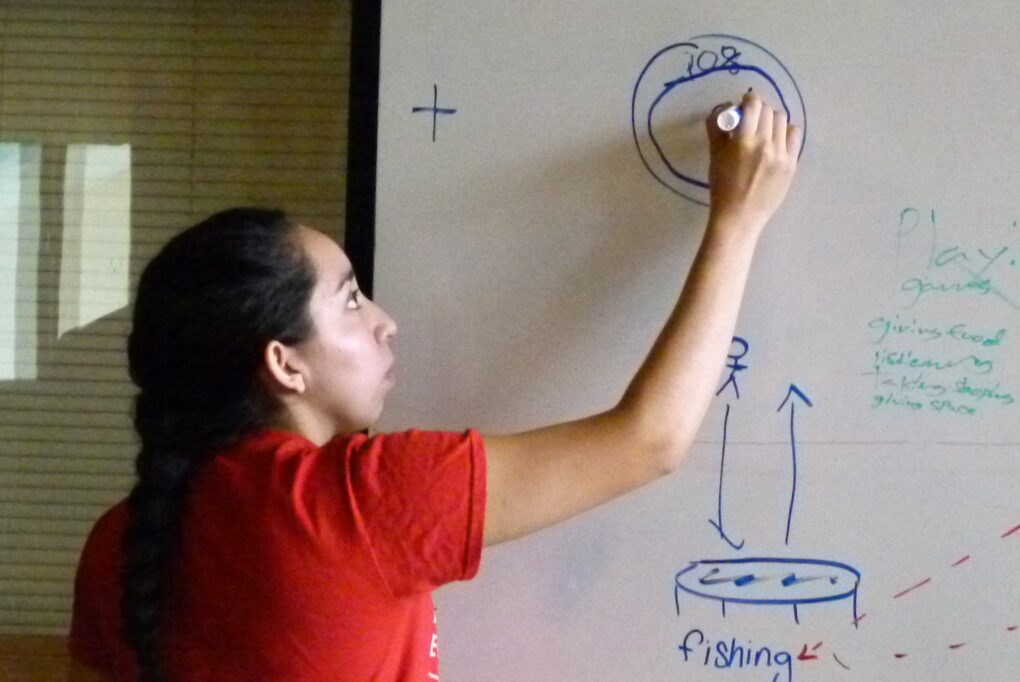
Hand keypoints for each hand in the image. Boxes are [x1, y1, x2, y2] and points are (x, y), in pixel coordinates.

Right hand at [705, 92, 802, 232]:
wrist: (740, 217)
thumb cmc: (722, 188)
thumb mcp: (714, 157)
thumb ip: (716, 130)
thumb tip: (721, 110)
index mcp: (743, 141)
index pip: (753, 105)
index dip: (749, 100)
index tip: (744, 105)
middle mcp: (765, 144)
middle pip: (768, 111)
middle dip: (759, 110)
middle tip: (752, 119)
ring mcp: (781, 154)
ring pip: (782, 120)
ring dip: (772, 119)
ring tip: (765, 130)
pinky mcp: (791, 164)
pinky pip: (795, 135)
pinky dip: (786, 131)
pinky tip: (778, 139)